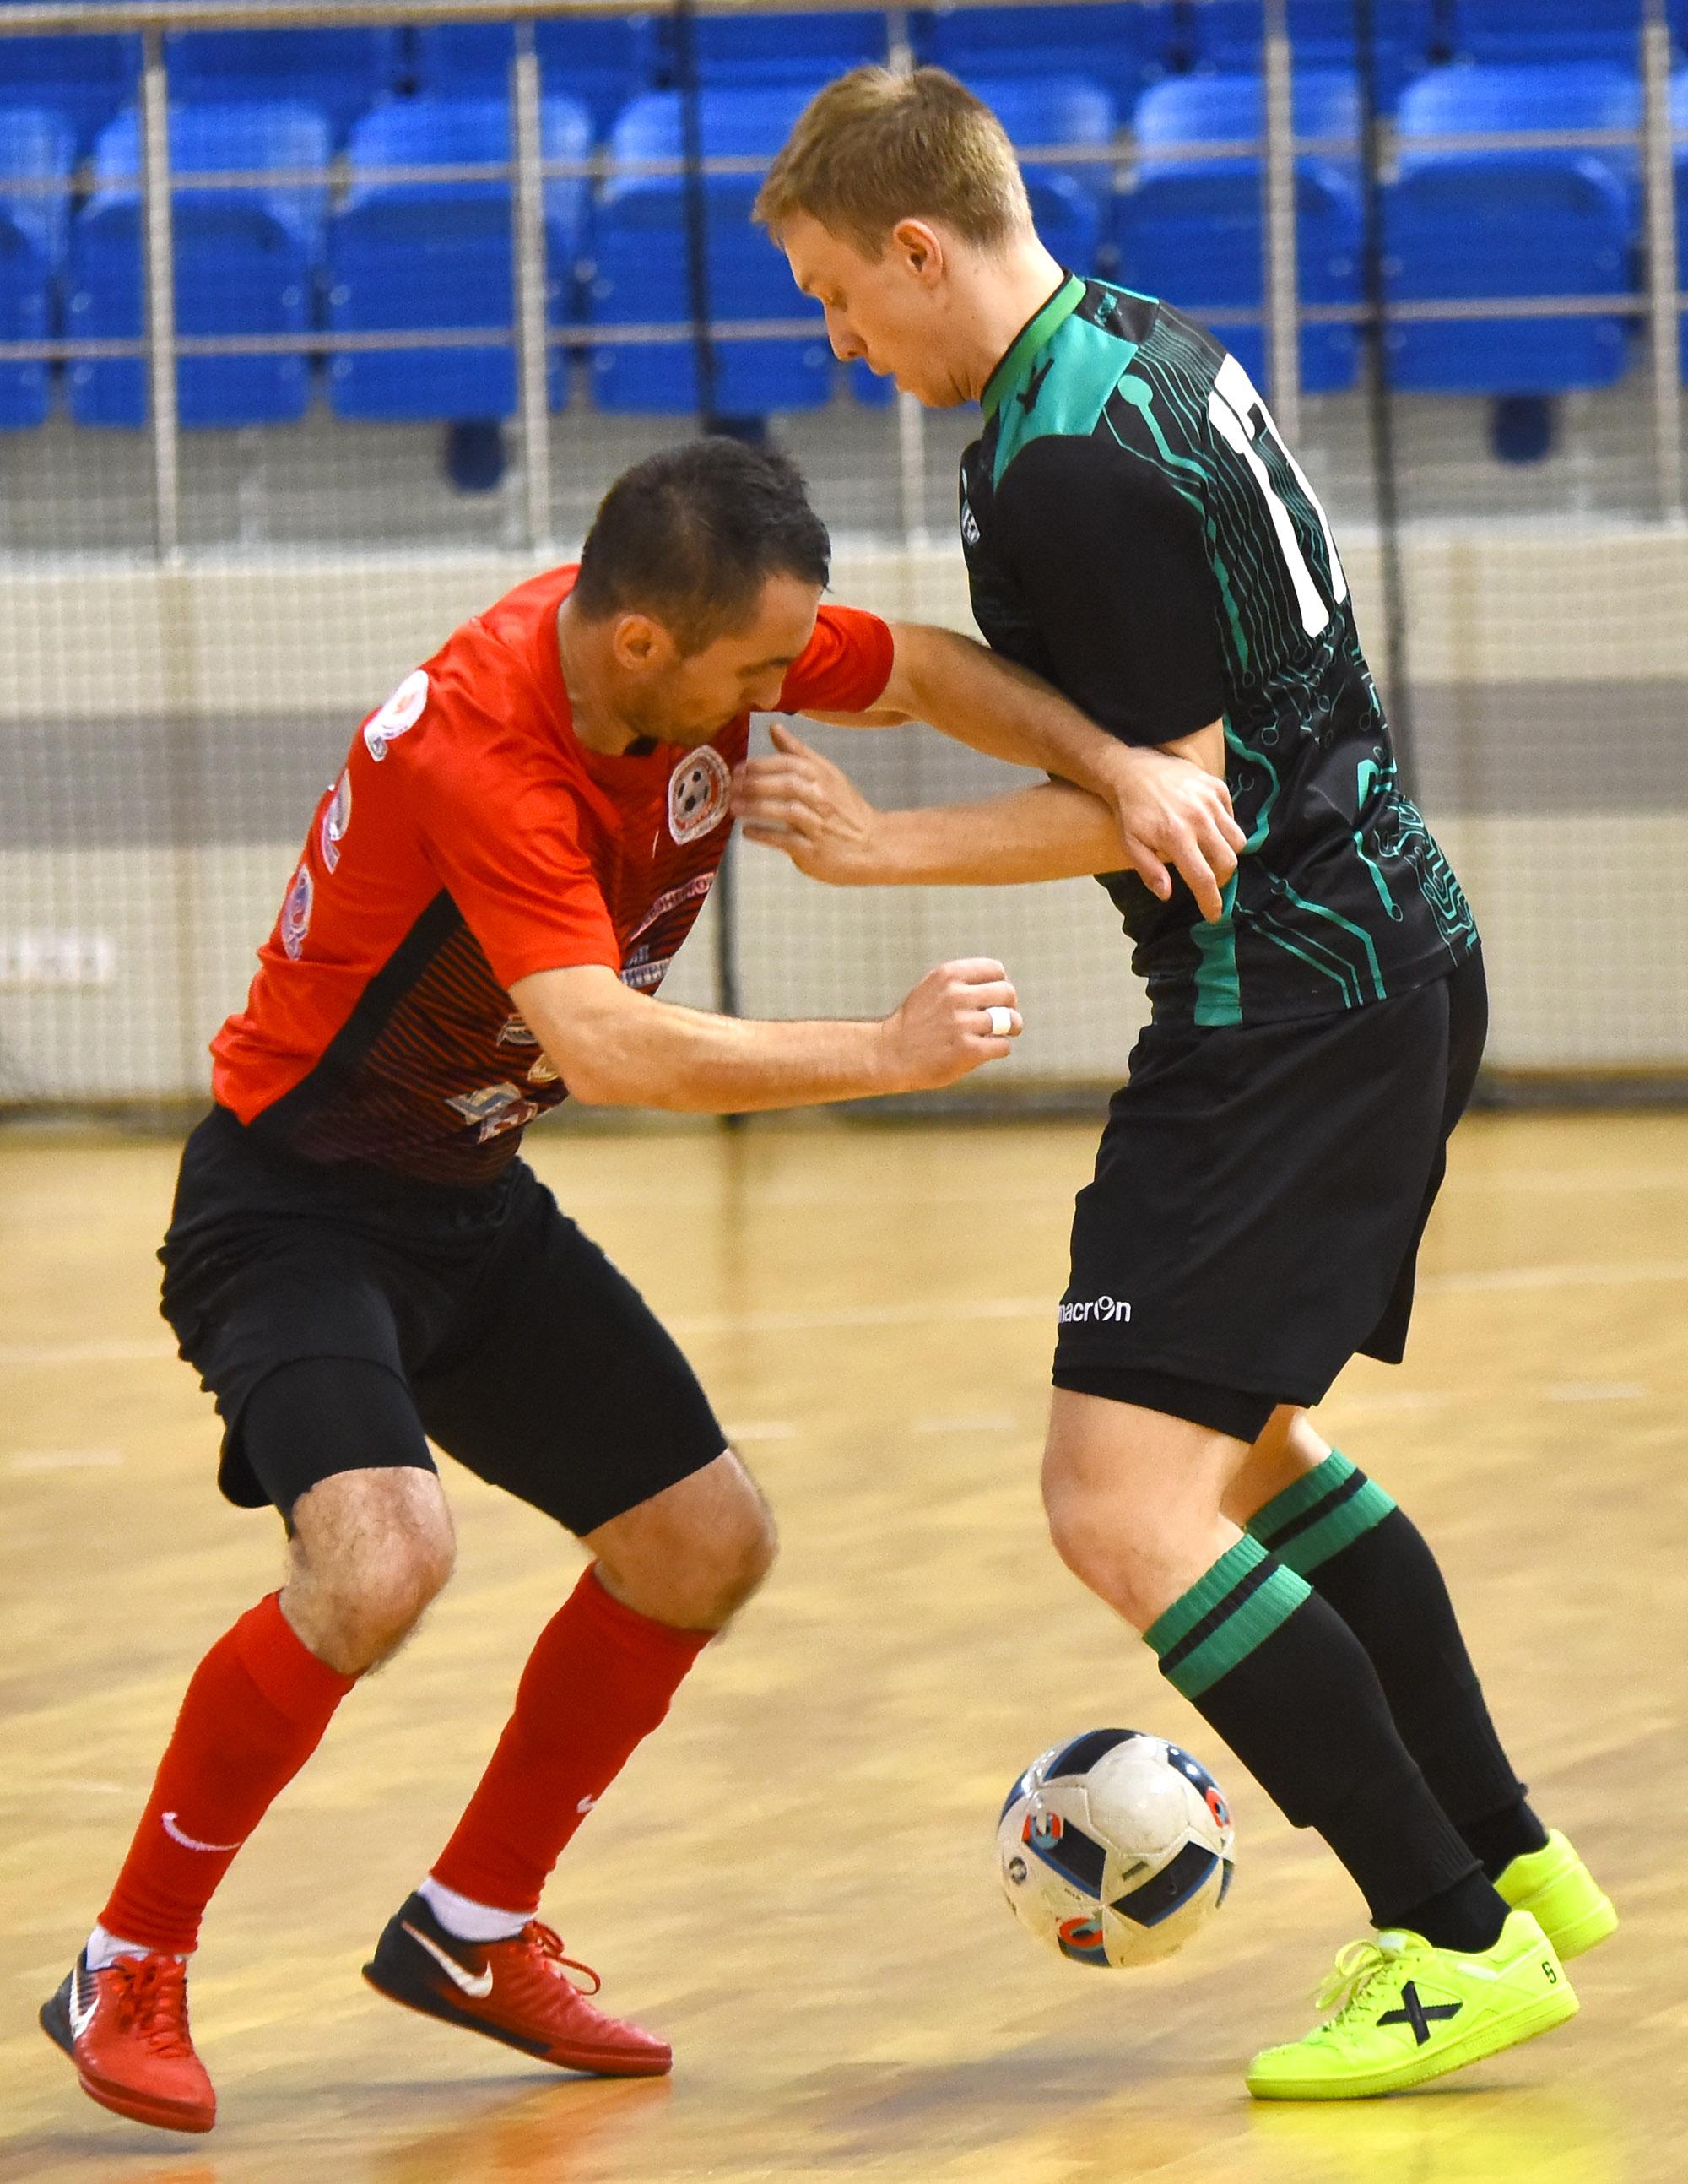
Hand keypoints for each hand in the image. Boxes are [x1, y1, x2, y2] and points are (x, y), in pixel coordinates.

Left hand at [731, 722, 882, 884]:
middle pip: (788, 784)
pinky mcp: (814, 850)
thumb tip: (774, 727)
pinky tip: (748, 831)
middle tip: (733, 787)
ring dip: (757, 807)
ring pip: (787, 811)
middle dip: (756, 784)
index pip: (791, 763)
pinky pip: (786, 840)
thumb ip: (799, 753)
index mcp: (824, 776)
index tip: (740, 767)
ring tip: (735, 807)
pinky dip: (764, 834)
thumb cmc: (845, 809)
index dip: (762, 764)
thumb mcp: (828, 775)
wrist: (874, 845)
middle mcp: (823, 798)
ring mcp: (820, 825)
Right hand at [878, 958, 1021, 1091]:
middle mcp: (956, 996)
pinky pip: (1003, 1046)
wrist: (889, 1054)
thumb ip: (962, 983)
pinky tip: (988, 1050)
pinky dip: (999, 1049)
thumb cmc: (915, 1023)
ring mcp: (962, 1023)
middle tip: (1004, 1018)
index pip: (996, 970)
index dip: (1000, 984)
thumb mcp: (932, 989)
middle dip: (1009, 1006)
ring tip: (1004, 1033)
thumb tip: (1002, 988)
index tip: (994, 998)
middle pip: (1007, 993)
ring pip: (1010, 1020)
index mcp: (948, 975)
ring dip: (1011, 1028)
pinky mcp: (967, 1050)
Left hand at [1104, 744, 1246, 922]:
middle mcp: (1199, 818)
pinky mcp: (1216, 787)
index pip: (1203, 878)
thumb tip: (1168, 894)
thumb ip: (1150, 871)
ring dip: (1227, 853)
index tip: (1214, 914)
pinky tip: (1206, 827)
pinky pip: (1232, 816)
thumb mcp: (1130, 845)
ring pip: (1237, 840)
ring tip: (1209, 853)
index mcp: (1176, 836)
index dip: (1211, 901)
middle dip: (1221, 878)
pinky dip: (1224, 827)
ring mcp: (1210, 801)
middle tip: (1208, 880)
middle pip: (1228, 861)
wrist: (1133, 769)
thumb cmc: (1130, 812)